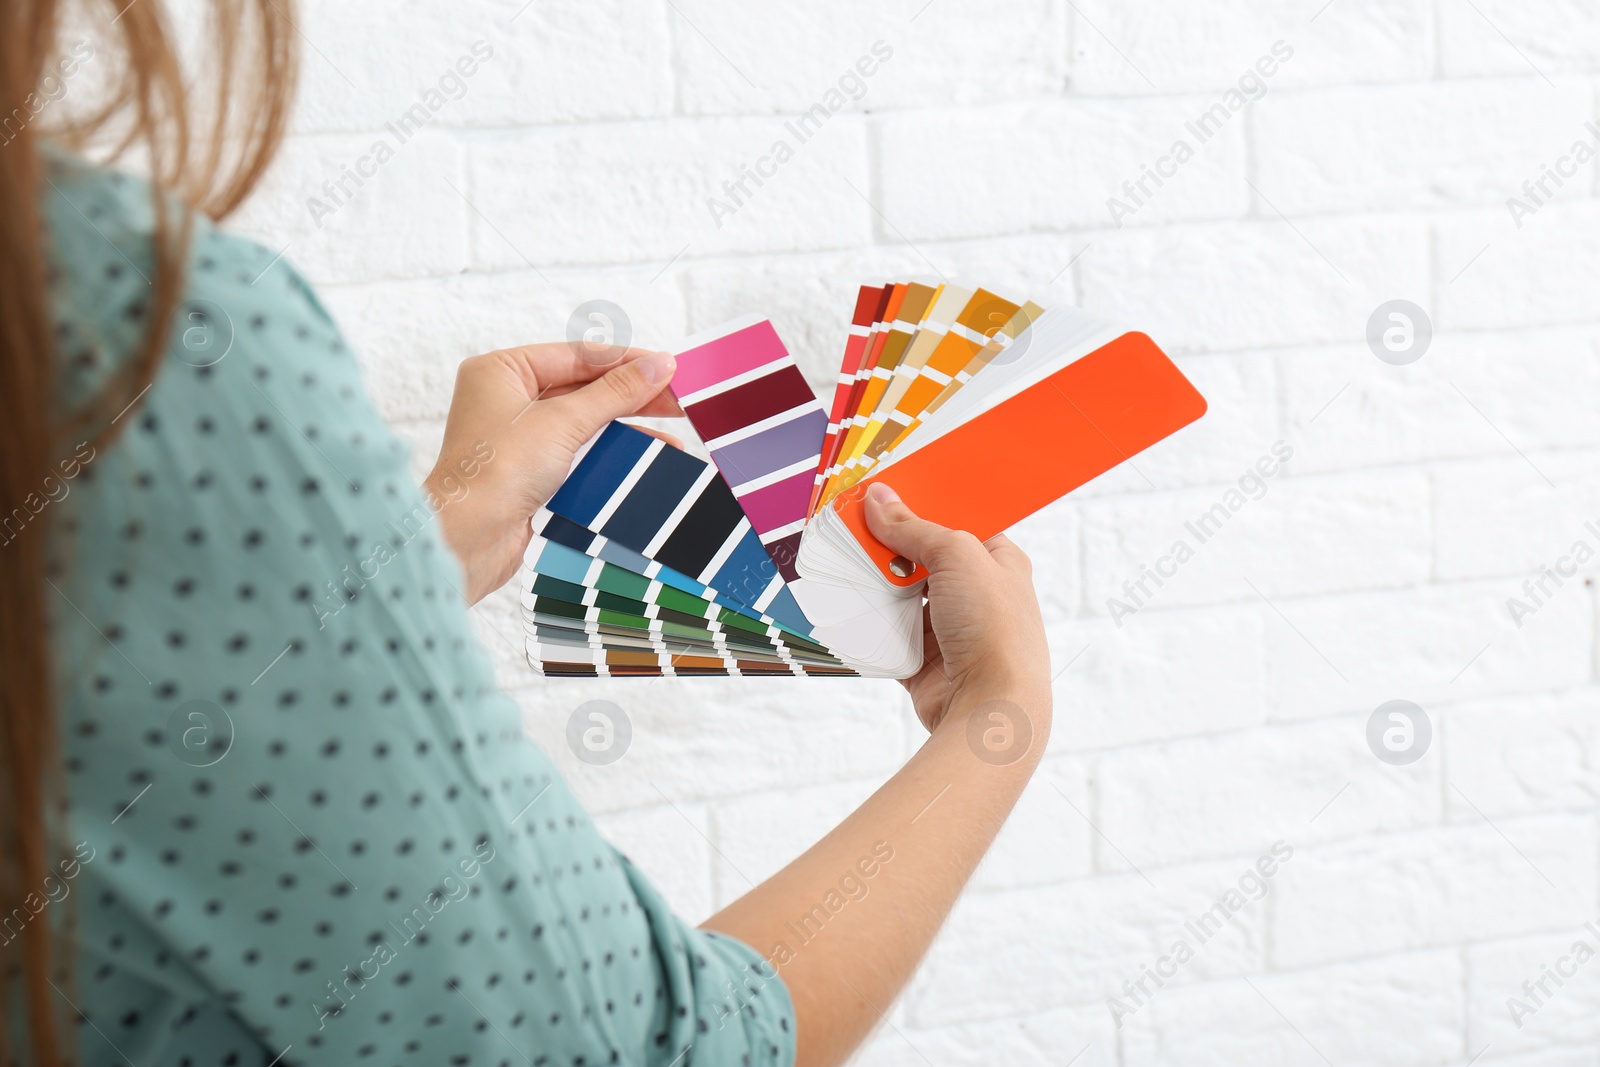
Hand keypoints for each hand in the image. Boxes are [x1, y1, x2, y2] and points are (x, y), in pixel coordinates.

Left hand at [424, 343, 681, 603]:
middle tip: (680, 400)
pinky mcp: (530, 473)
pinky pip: (580, 453)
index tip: (670, 367)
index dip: (626, 361)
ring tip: (674, 433)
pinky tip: (649, 457)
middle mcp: (506, 399)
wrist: (467, 540)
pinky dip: (613, 454)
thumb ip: (615, 392)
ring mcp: (518, 438)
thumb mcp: (563, 422)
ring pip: (586, 422)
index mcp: (502, 371)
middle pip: (583, 388)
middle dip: (632, 394)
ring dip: (628, 427)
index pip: (576, 356)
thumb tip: (660, 365)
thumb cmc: (498, 471)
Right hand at [862, 482, 1050, 734]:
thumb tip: (879, 498)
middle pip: (923, 557)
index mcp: (999, 562)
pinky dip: (869, 621)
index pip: (958, 522)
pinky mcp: (924, 660)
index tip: (883, 492)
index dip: (923, 506)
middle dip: (889, 544)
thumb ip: (914, 527)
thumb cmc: (994, 627)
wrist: (988, 707)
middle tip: (850, 524)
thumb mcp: (956, 556)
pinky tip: (845, 602)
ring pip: (901, 595)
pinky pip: (888, 632)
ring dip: (874, 583)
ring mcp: (950, 629)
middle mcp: (977, 594)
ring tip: (841, 559)